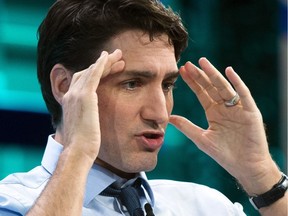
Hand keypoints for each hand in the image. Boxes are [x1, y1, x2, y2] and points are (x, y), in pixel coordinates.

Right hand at [60, 49, 124, 162]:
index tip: (110, 69)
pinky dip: (101, 64)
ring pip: (92, 71)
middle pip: (87, 73)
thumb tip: (92, 121)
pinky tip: (110, 57)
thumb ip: (86, 119)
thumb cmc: (83, 146)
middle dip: (102, 65)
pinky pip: (94, 74)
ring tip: (119, 56)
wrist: (77, 152)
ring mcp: (76, 94)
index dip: (96, 73)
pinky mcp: (85, 96)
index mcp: (70, 103)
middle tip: (116, 59)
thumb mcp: (84, 129)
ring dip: (105, 62)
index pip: (83, 82)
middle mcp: (70, 95)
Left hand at [169, 57, 279, 193]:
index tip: (182, 71)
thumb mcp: (201, 138)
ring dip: (214, 75)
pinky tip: (229, 72)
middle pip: (211, 87)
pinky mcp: (250, 112)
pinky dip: (237, 83)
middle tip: (189, 64)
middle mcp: (224, 107)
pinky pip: (244, 95)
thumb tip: (169, 117)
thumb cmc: (224, 154)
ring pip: (224, 87)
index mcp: (213, 112)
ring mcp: (237, 108)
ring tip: (203, 62)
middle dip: (200, 75)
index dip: (192, 82)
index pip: (201, 93)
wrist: (244, 167)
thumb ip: (186, 127)